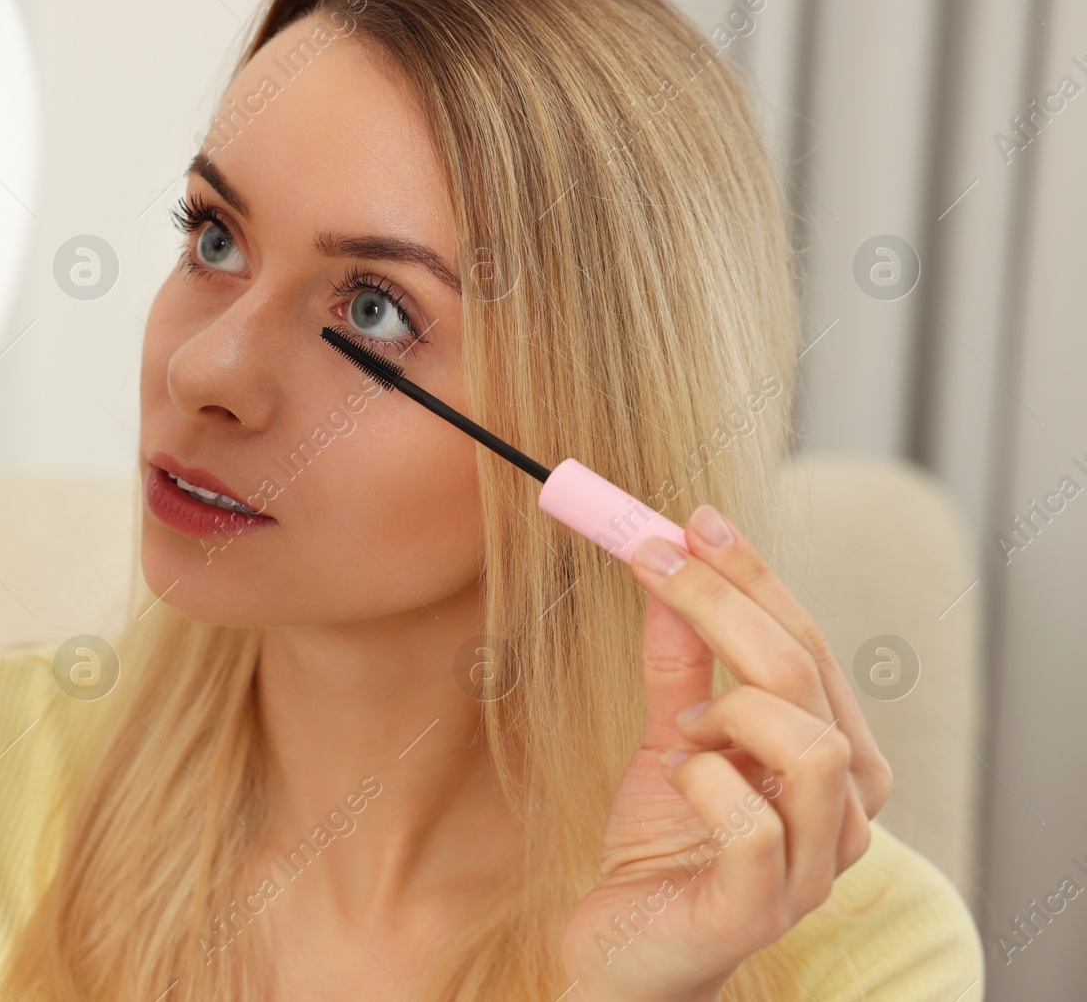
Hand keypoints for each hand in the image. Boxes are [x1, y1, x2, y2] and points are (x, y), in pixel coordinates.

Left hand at [556, 503, 892, 1001]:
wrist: (627, 950)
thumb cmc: (664, 842)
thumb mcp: (669, 736)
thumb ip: (679, 665)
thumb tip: (669, 567)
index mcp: (833, 756)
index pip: (809, 644)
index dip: (754, 576)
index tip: (695, 518)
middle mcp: (842, 809)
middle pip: (807, 677)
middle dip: (724, 603)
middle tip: (651, 557)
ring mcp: (811, 864)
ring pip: (809, 746)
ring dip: (729, 711)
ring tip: (682, 732)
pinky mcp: (760, 907)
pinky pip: (751, 824)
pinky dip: (703, 784)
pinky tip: (676, 782)